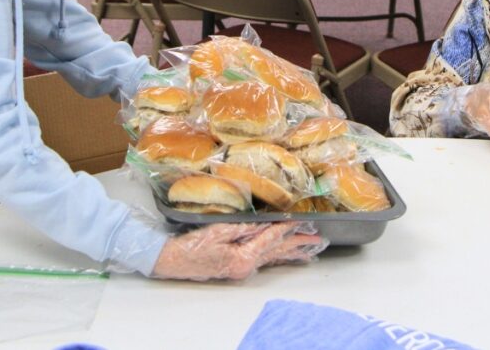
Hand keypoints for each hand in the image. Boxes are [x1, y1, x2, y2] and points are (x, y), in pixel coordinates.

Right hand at [150, 222, 326, 280]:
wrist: (170, 261)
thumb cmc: (191, 246)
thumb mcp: (217, 231)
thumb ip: (242, 228)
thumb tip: (264, 224)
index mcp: (242, 258)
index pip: (270, 239)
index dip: (285, 227)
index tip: (301, 220)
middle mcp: (246, 266)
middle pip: (277, 252)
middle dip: (298, 244)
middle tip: (319, 239)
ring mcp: (242, 268)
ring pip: (273, 257)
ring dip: (292, 252)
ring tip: (310, 249)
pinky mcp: (237, 266)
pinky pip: (263, 260)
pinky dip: (277, 256)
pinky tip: (286, 255)